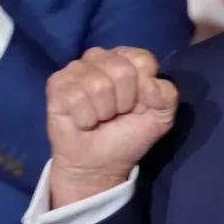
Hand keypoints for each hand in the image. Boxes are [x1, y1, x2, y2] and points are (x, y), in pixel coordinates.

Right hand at [47, 47, 178, 206]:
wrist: (100, 164)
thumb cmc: (128, 136)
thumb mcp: (161, 117)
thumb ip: (167, 94)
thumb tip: (148, 81)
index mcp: (127, 60)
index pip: (142, 59)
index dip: (145, 89)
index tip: (138, 105)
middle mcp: (100, 58)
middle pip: (122, 70)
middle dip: (125, 102)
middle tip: (117, 114)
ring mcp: (76, 69)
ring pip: (99, 84)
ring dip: (104, 112)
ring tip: (100, 118)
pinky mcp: (56, 85)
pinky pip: (76, 97)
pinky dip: (85, 118)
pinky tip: (84, 122)